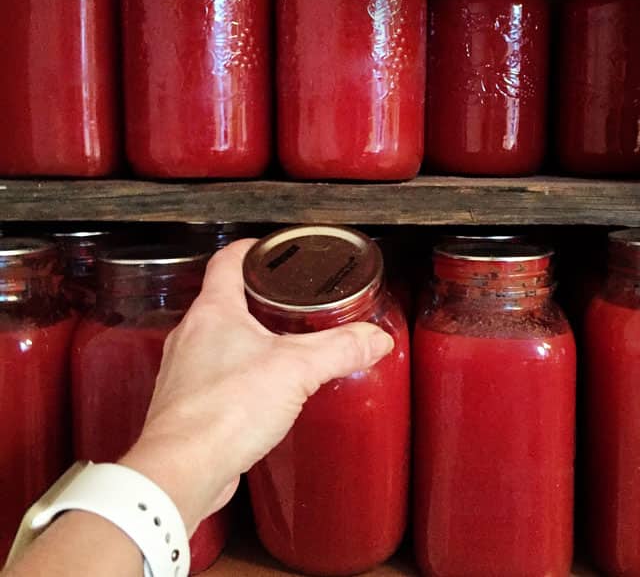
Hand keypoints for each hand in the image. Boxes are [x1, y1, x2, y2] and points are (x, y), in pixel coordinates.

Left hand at [120, 239, 393, 533]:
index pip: (226, 261)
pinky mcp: (186, 404)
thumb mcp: (296, 370)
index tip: (271, 250)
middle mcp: (190, 335)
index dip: (251, 249)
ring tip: (279, 345)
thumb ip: (339, 350)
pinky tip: (259, 391)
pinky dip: (236, 374)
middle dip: (255, 297)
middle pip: (222, 299)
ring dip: (245, 337)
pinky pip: (212, 376)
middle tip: (288, 300)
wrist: (183, 470)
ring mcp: (183, 370)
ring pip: (216, 339)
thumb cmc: (224, 411)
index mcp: (212, 311)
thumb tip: (375, 339)